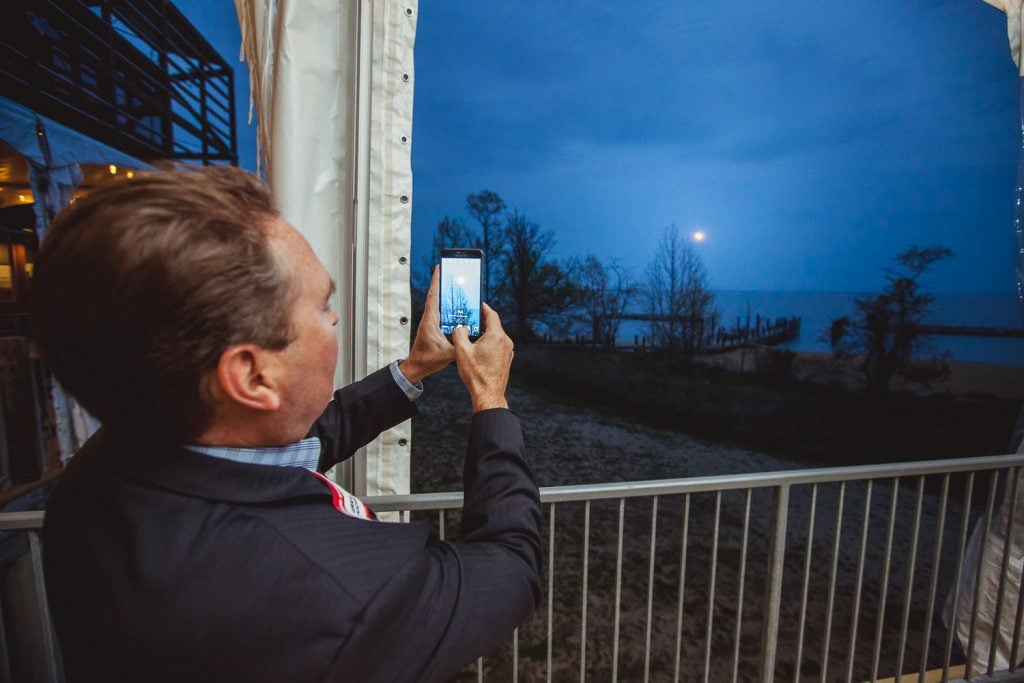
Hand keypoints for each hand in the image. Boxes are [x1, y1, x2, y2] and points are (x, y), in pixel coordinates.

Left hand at [400, 266, 454, 383]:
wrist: (417, 367)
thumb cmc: (427, 360)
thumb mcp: (448, 353)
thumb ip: (461, 346)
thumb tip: (472, 338)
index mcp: (430, 320)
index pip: (433, 296)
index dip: (436, 281)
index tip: (439, 268)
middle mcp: (429, 318)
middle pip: (436, 296)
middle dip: (442, 283)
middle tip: (450, 272)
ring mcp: (431, 323)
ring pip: (439, 304)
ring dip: (445, 294)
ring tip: (454, 285)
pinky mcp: (433, 328)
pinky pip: (441, 313)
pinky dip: (447, 306)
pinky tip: (456, 306)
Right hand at [452, 303, 512, 411]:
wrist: (488, 394)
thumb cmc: (476, 374)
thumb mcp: (461, 351)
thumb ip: (459, 333)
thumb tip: (461, 327)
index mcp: (496, 336)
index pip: (491, 315)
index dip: (484, 308)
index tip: (478, 304)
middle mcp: (506, 341)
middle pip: (494, 325)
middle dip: (482, 321)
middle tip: (471, 319)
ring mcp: (508, 351)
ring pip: (496, 336)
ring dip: (485, 333)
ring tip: (473, 334)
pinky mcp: (507, 359)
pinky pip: (498, 346)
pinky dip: (489, 343)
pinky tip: (479, 349)